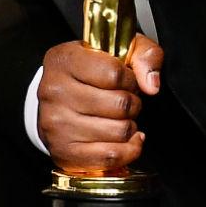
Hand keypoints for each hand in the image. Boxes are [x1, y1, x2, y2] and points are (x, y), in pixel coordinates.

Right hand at [37, 34, 162, 173]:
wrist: (56, 100)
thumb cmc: (90, 73)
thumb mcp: (118, 50)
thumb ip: (145, 55)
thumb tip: (151, 85)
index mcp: (65, 60)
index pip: (115, 73)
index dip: (131, 79)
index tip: (126, 81)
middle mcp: (54, 91)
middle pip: (120, 105)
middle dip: (132, 104)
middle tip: (123, 102)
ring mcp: (56, 124)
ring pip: (119, 131)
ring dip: (129, 126)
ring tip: (118, 118)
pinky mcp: (63, 151)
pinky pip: (111, 156)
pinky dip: (128, 150)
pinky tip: (126, 140)